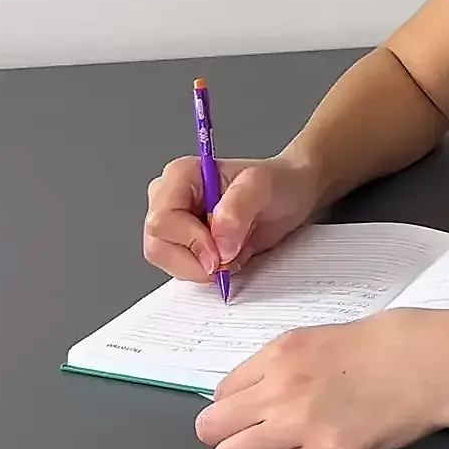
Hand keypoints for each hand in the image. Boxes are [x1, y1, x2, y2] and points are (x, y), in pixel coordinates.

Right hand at [143, 154, 322, 280]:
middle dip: (195, 260)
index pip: (162, 220)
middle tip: (229, 258)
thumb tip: (219, 241)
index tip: (221, 252)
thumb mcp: (264, 185)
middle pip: (158, 244)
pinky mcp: (185, 244)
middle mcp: (170, 198)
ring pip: (167, 261)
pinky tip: (230, 256)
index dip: (190, 241)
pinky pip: (182, 269)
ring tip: (234, 251)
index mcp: (181, 176)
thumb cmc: (277, 183)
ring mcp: (174, 223)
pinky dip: (207, 271)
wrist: (291, 194)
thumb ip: (239, 207)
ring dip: (202, 268)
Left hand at [194, 308, 448, 448]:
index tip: (254, 413)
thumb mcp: (321, 339)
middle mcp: (280, 387)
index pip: (221, 393)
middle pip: (212, 429)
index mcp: (279, 353)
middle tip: (258, 439)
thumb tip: (256, 396)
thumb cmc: (390, 344)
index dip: (236, 409)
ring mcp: (301, 423)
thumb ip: (283, 366)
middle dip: (230, 437)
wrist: (434, 361)